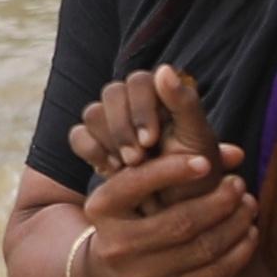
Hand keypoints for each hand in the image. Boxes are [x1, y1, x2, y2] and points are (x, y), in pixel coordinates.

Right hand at [74, 64, 239, 194]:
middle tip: (138, 160)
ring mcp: (112, 121)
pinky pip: (78, 135)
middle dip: (123, 128)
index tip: (151, 141)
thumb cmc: (197, 171)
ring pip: (93, 113)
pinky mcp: (95, 142)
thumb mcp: (198, 139)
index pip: (139, 81)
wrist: (181, 207)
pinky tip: (111, 170)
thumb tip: (166, 68)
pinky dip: (91, 150)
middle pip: (112, 93)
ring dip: (110, 140)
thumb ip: (185, 103)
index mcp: (162, 95)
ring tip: (130, 167)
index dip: (142, 109)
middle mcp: (135, 102)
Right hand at [78, 145, 257, 276]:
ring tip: (250, 206)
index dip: (172, 171)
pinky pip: (213, 276)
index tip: (206, 162)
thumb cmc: (138, 214)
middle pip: (181, 222)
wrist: (116, 271)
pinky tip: (250, 234)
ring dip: (236, 225)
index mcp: (102, 209)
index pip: (136, 184)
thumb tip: (235, 153)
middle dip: (219, 201)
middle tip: (239, 184)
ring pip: (203, 249)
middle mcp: (115, 246)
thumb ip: (177, 164)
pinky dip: (239, 252)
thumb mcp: (141, 188)